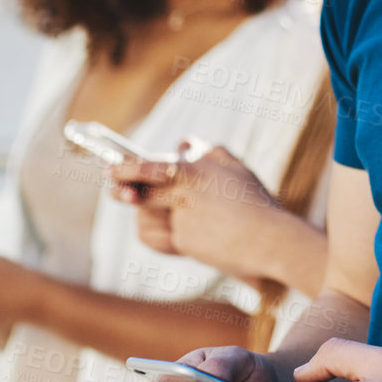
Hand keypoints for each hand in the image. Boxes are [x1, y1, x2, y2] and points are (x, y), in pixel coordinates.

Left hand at [116, 145, 284, 282]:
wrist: (270, 239)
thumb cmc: (255, 204)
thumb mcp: (236, 169)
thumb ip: (209, 152)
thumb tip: (183, 141)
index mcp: (198, 168)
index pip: (150, 164)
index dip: (126, 166)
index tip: (110, 167)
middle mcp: (187, 189)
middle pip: (141, 187)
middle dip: (122, 186)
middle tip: (113, 188)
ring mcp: (183, 216)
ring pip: (148, 215)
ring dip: (153, 217)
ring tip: (180, 220)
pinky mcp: (183, 240)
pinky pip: (161, 238)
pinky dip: (166, 238)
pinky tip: (184, 238)